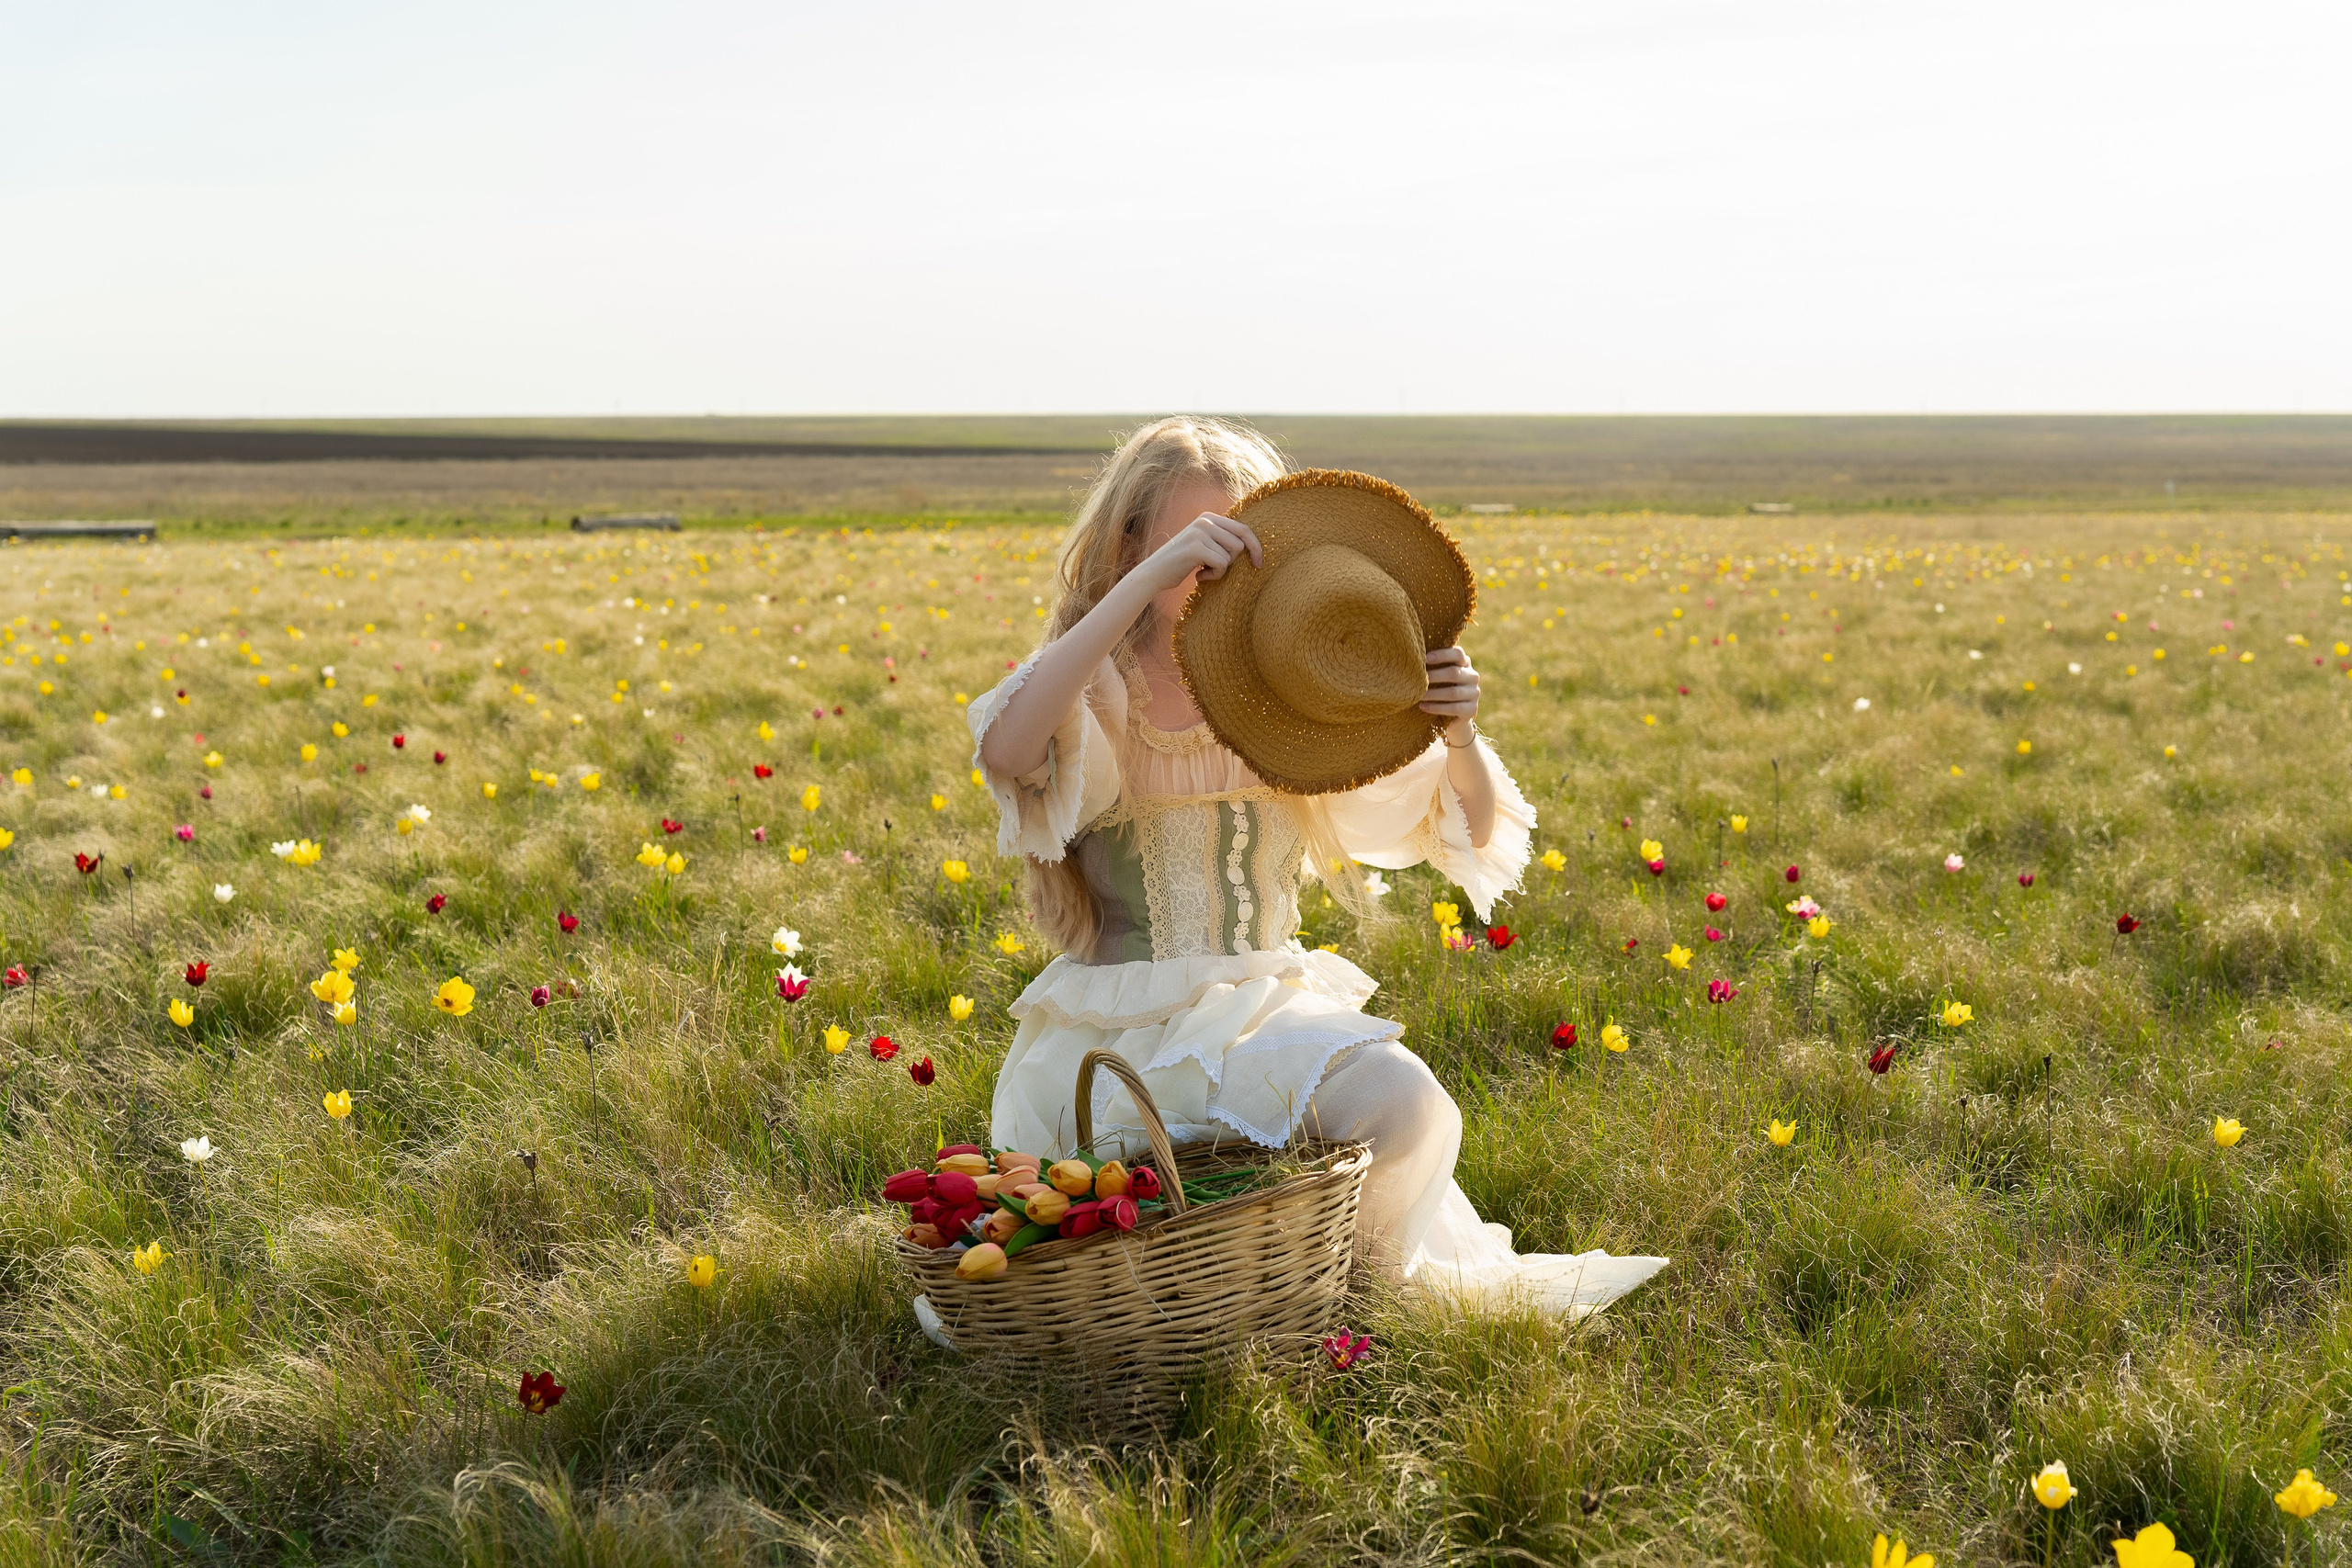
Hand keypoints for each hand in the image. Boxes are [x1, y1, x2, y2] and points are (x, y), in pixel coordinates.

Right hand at [1135, 513, 1262, 596]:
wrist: (1154, 573)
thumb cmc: (1182, 563)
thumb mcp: (1203, 544)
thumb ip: (1222, 539)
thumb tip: (1252, 545)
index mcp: (1209, 517)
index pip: (1243, 529)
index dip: (1256, 547)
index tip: (1259, 564)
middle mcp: (1205, 521)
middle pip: (1240, 543)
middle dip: (1234, 561)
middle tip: (1218, 569)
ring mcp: (1200, 532)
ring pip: (1231, 555)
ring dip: (1221, 569)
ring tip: (1204, 571)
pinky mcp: (1196, 547)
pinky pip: (1221, 564)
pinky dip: (1214, 575)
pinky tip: (1199, 576)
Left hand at [1420, 645, 1480, 736]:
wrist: (1453, 715)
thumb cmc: (1440, 688)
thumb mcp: (1439, 674)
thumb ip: (1432, 665)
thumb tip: (1413, 657)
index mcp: (1464, 663)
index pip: (1458, 654)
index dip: (1442, 655)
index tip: (1425, 658)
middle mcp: (1472, 676)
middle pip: (1454, 673)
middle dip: (1433, 677)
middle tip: (1416, 680)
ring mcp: (1474, 693)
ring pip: (1453, 693)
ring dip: (1432, 694)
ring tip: (1418, 696)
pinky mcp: (1472, 709)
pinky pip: (1454, 708)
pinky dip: (1437, 708)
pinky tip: (1423, 707)